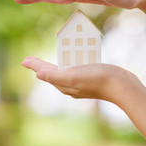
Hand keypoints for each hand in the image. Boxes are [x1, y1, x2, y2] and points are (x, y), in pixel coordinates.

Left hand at [22, 56, 138, 103]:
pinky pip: (74, 69)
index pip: (45, 73)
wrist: (121, 86)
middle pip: (51, 72)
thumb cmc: (97, 79)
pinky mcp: (90, 78)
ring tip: (46, 61)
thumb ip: (55, 76)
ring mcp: (80, 82)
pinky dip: (68, 63)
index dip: (34, 65)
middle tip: (30, 59)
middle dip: (40, 66)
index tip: (24, 60)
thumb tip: (38, 75)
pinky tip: (70, 61)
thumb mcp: (73, 76)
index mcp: (63, 83)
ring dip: (53, 65)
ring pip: (62, 72)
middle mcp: (70, 84)